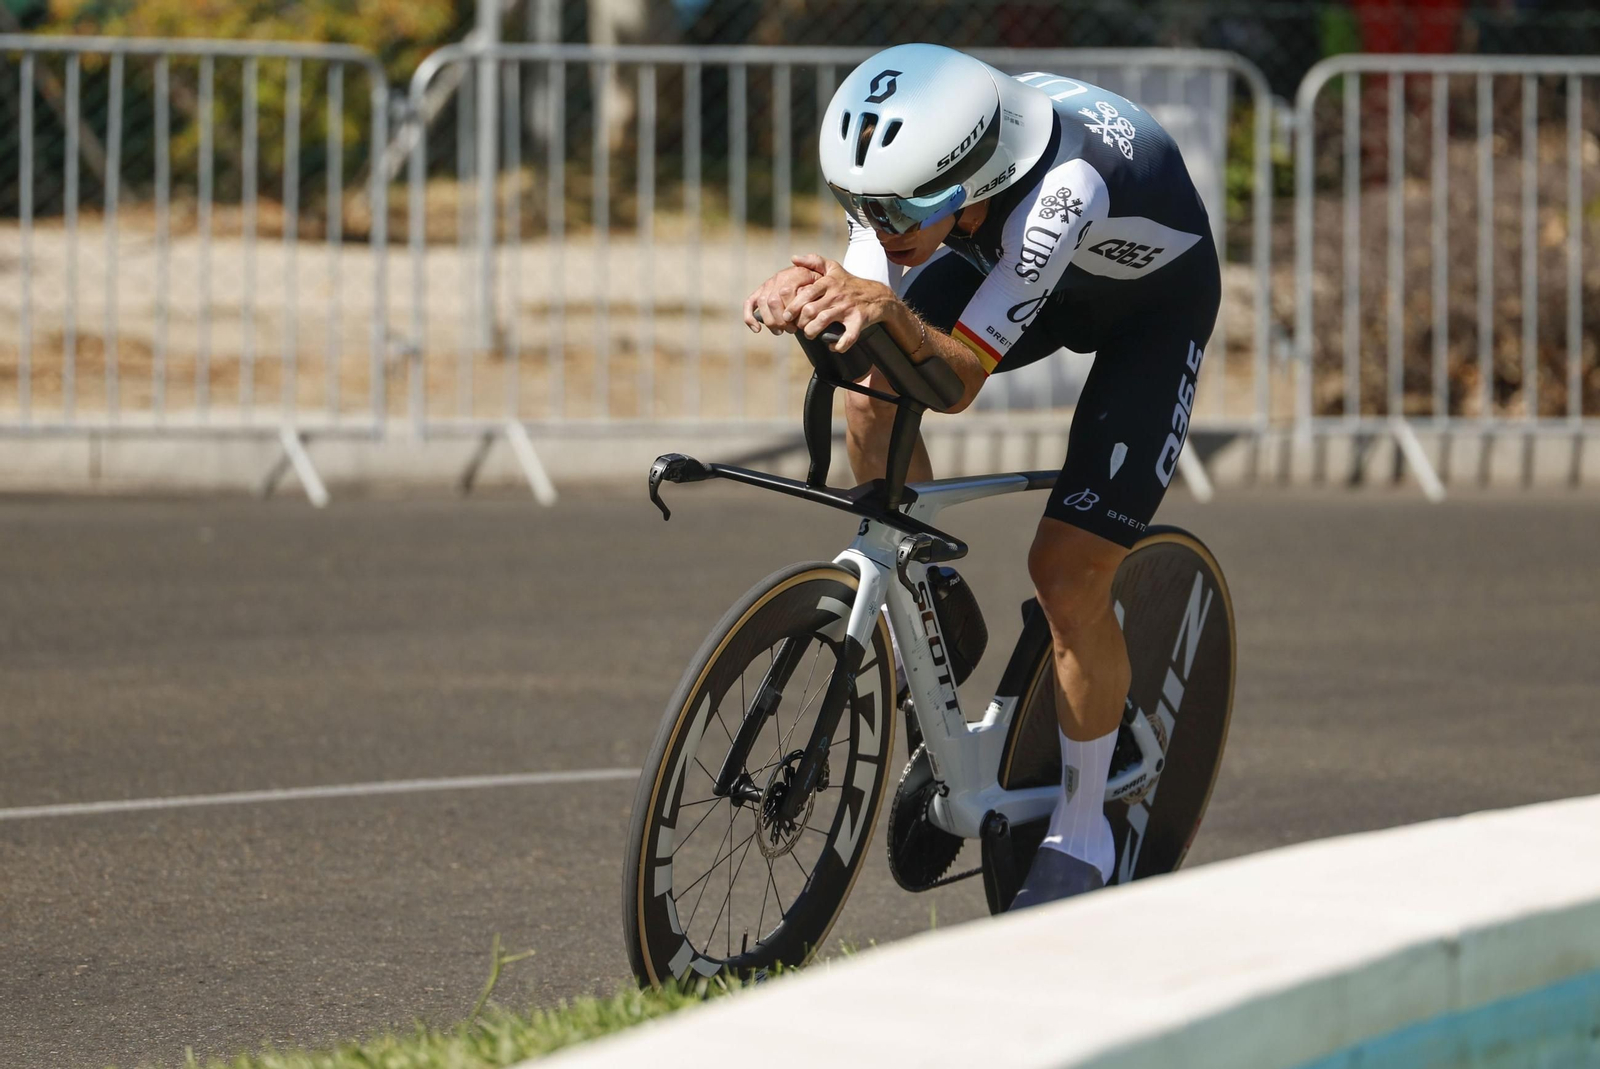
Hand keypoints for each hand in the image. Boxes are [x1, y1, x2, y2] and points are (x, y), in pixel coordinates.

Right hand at [743, 264, 822, 334]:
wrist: (814, 276)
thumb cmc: (822, 284)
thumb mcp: (826, 281)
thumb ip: (818, 288)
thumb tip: (806, 296)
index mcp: (796, 273)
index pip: (786, 292)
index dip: (789, 310)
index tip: (796, 324)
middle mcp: (780, 277)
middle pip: (772, 300)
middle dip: (780, 319)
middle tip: (791, 330)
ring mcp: (769, 283)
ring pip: (762, 303)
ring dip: (770, 321)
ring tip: (780, 331)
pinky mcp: (761, 291)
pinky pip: (749, 303)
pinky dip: (749, 317)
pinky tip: (757, 329)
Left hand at [785, 253, 899, 351]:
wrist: (878, 295)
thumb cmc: (849, 283)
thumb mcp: (833, 268)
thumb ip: (813, 261)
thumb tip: (793, 259)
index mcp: (828, 282)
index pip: (806, 294)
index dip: (793, 307)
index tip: (787, 315)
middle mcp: (837, 295)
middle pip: (811, 310)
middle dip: (800, 322)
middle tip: (797, 326)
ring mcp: (848, 308)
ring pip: (823, 322)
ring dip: (812, 332)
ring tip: (809, 334)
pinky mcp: (859, 321)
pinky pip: (848, 337)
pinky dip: (838, 345)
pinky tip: (832, 346)